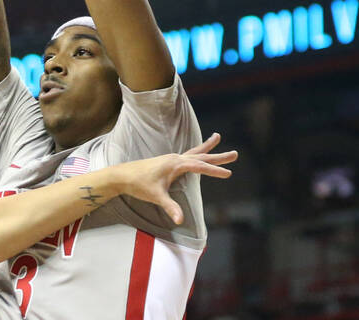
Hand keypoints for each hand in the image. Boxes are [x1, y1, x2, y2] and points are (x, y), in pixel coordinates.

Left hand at [116, 133, 236, 224]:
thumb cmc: (138, 184)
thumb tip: (180, 219)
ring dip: (207, 148)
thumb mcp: (155, 196)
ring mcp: (171, 159)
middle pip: (201, 156)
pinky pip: (187, 155)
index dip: (214, 171)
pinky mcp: (168, 162)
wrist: (122, 176)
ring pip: (194, 152)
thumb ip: (170, 207)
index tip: (229, 173)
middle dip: (218, 155)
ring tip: (217, 137)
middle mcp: (175, 158)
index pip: (199, 167)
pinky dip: (196, 152)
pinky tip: (199, 152)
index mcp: (175, 164)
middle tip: (236, 154)